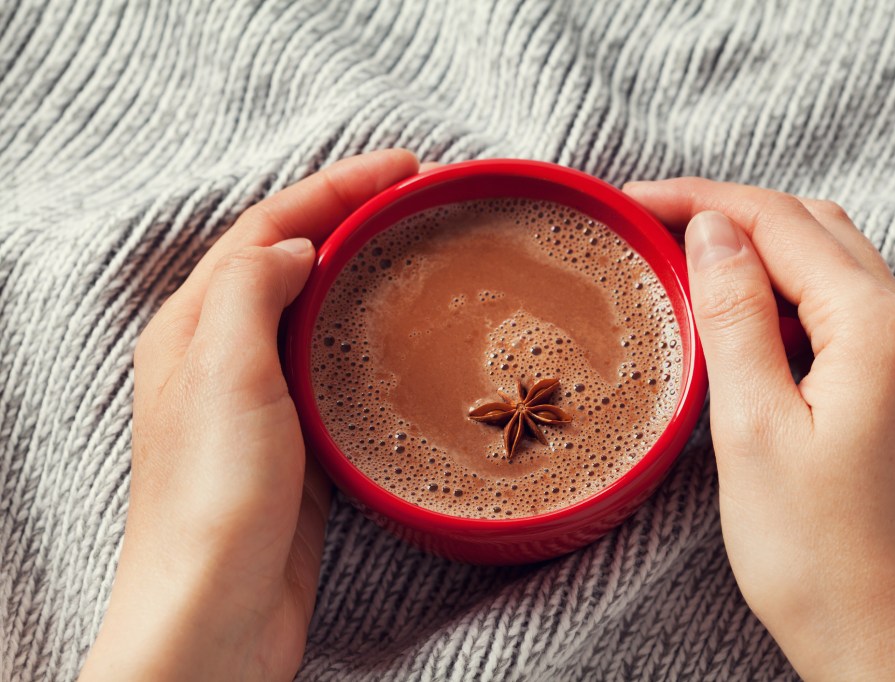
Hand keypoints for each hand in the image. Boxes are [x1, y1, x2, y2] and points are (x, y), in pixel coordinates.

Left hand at [80, 150, 420, 680]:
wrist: (216, 612)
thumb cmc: (212, 499)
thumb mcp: (223, 372)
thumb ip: (250, 290)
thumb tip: (293, 242)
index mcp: (194, 325)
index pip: (266, 226)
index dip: (335, 188)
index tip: (401, 169)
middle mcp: (220, 353)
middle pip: (288, 258)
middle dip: (349, 215)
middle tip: (415, 197)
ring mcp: (258, 397)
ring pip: (312, 308)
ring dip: (359, 269)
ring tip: (413, 248)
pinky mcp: (295, 440)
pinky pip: (330, 363)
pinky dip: (364, 332)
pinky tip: (398, 336)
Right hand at [624, 179, 894, 680]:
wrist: (887, 643)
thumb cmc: (819, 556)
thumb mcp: (754, 428)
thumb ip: (735, 315)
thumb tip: (712, 231)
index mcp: (876, 329)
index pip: (780, 221)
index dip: (700, 200)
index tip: (632, 204)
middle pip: (813, 227)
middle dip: (730, 211)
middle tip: (651, 225)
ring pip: (830, 264)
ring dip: (758, 250)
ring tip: (685, 264)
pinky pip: (841, 311)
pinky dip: (785, 296)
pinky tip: (741, 322)